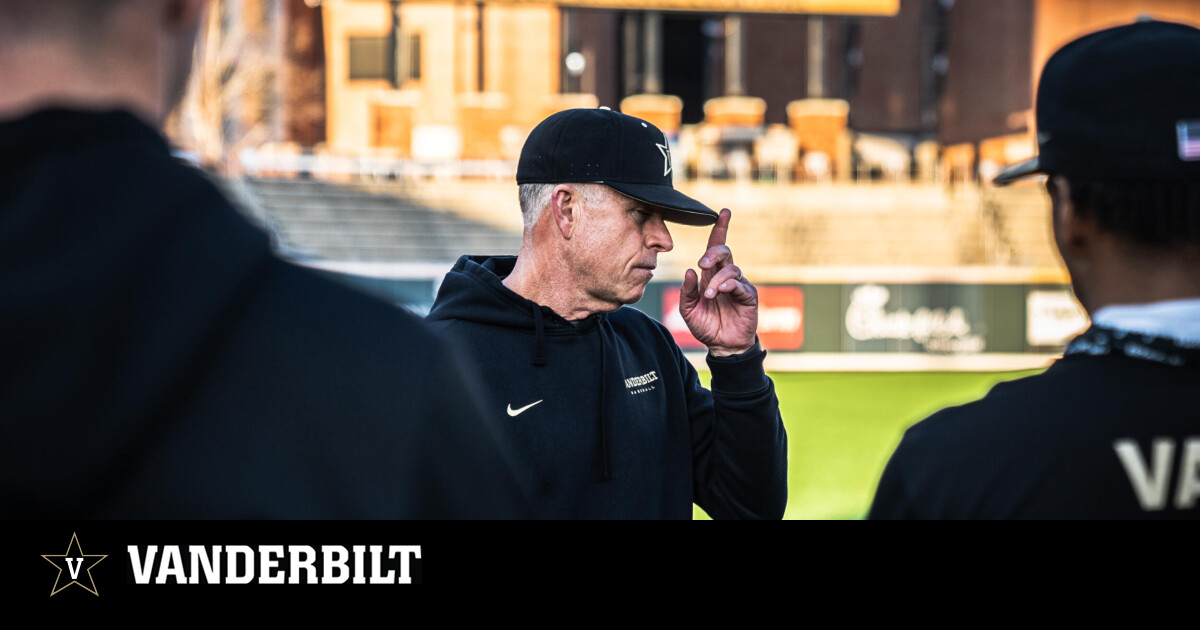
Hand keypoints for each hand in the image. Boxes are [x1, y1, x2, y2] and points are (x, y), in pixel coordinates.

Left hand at [679, 209, 757, 355]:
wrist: (722, 346)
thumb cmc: (706, 326)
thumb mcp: (688, 310)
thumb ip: (686, 291)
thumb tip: (689, 271)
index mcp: (711, 275)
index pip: (715, 247)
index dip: (720, 229)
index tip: (723, 212)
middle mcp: (726, 276)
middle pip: (724, 252)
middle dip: (713, 252)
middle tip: (702, 263)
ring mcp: (739, 285)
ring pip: (731, 269)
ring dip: (718, 279)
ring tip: (710, 295)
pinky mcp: (749, 296)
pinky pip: (740, 284)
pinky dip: (729, 285)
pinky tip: (721, 292)